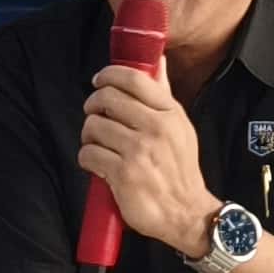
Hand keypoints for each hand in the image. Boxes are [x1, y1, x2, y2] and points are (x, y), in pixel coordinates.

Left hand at [78, 64, 216, 259]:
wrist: (186, 212)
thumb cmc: (180, 169)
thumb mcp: (179, 127)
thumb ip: (163, 93)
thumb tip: (155, 60)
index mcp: (170, 113)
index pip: (133, 78)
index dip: (108, 75)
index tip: (99, 81)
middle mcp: (155, 128)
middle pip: (106, 99)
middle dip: (93, 106)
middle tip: (95, 117)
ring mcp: (138, 151)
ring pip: (93, 126)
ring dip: (89, 136)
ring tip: (99, 145)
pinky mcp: (123, 174)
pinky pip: (89, 154)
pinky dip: (88, 159)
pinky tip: (98, 164)